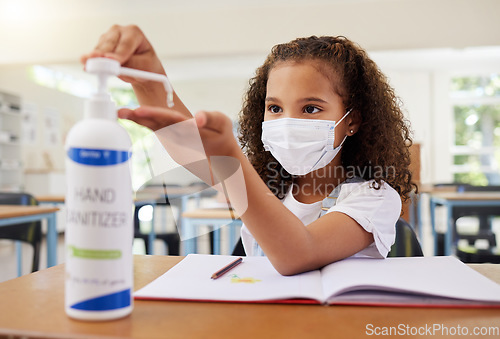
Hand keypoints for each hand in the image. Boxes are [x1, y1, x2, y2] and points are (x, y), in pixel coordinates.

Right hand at [81, 24, 164, 83]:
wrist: (142, 69)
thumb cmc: (146, 65)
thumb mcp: (144, 66)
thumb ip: (131, 63)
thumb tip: (113, 62)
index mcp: (134, 32)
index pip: (125, 44)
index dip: (118, 54)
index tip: (113, 62)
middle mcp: (119, 31)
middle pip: (108, 44)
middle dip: (103, 56)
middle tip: (96, 66)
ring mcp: (107, 38)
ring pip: (99, 50)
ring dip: (97, 60)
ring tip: (94, 70)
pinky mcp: (99, 47)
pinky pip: (94, 55)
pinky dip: (92, 63)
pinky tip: (89, 67)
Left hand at [119, 106, 239, 157]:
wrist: (222, 157)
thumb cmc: (222, 136)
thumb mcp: (223, 124)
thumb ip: (210, 118)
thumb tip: (197, 118)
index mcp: (191, 132)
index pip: (170, 120)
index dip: (154, 114)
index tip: (139, 111)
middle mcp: (179, 139)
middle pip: (157, 125)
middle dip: (139, 118)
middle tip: (122, 111)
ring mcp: (174, 143)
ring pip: (154, 128)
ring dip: (138, 120)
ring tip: (122, 112)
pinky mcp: (171, 142)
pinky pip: (156, 130)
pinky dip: (143, 122)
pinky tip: (132, 115)